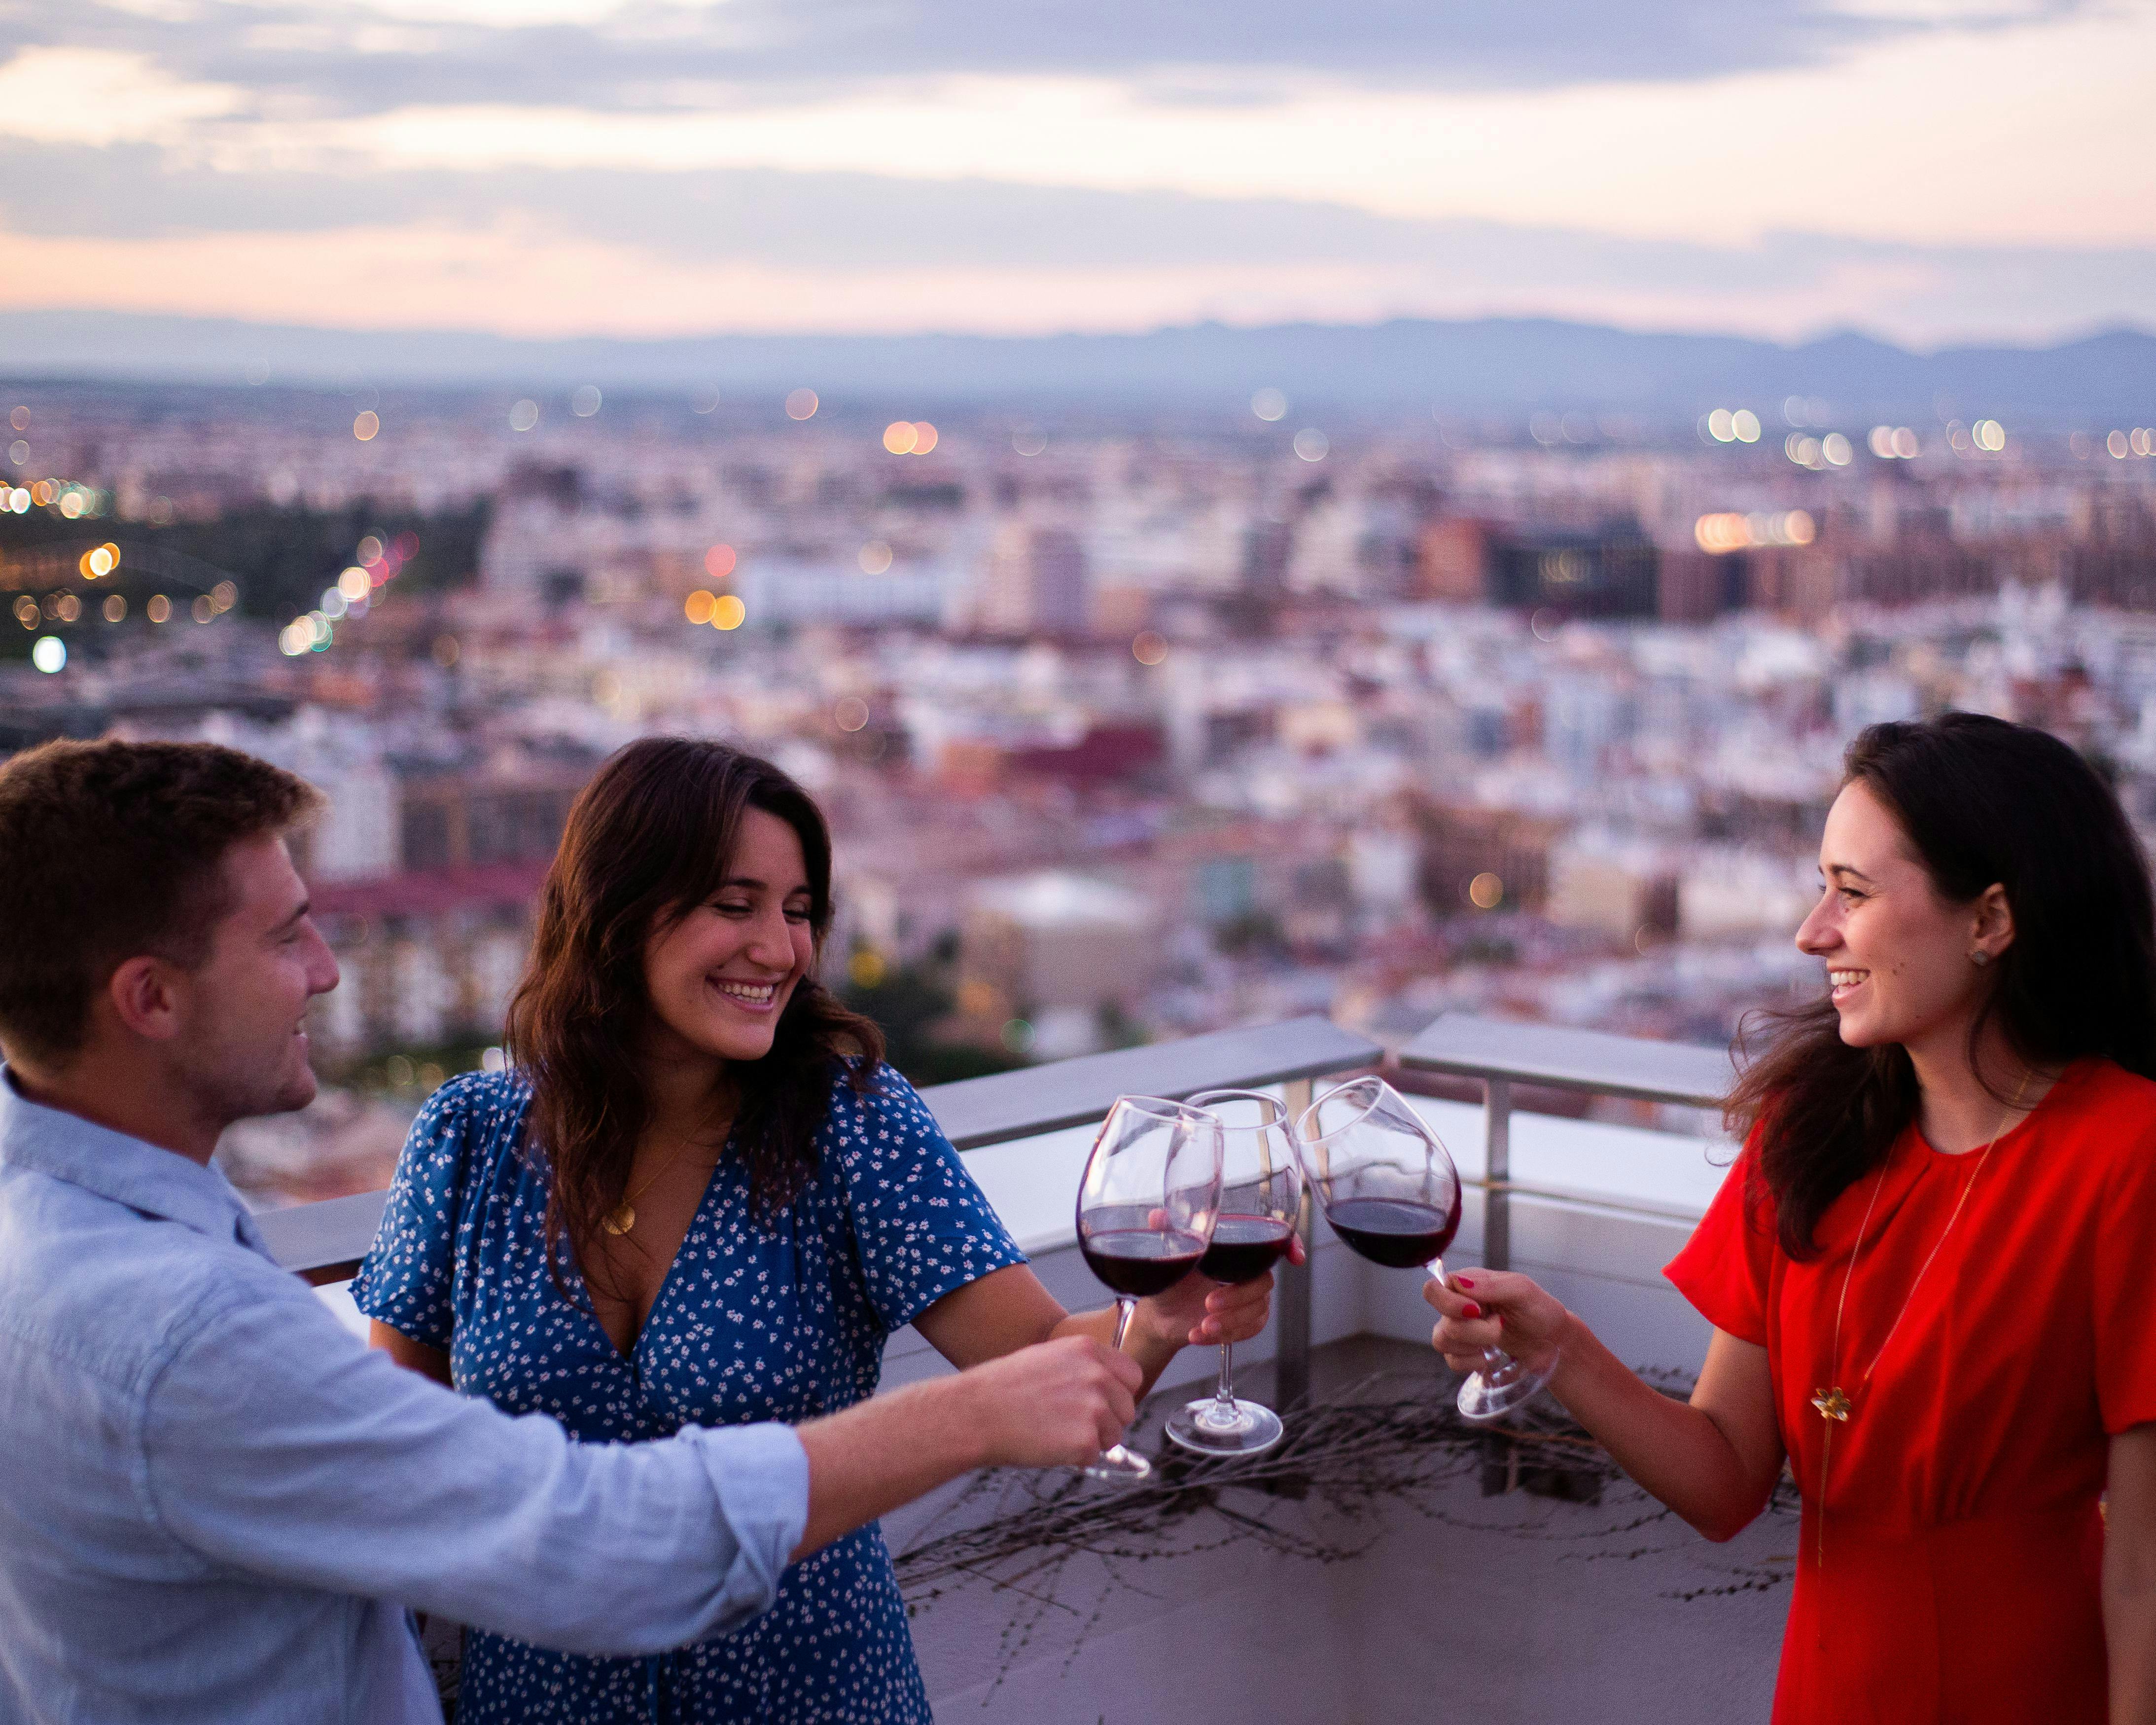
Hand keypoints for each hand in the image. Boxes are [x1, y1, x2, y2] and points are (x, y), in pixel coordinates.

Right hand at [956, 1336, 1142, 1469]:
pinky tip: (1049, 1444)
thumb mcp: (1049, 1357)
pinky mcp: (1085, 1440)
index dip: (1119, 1393)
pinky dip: (1075, 1458)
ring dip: (1092, 1440)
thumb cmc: (1004, 1387)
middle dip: (1107, 1421)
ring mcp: (1094, 1408)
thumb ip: (1083, 1368)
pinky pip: (1093, 1456)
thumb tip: (1106, 1387)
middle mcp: (1097, 1375)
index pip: (1132, 1375)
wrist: (977, 1412)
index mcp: (1088, 1350)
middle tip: (1072, 1423)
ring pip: (1114, 1436)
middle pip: (1127, 1409)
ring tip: (1056, 1432)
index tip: (1105, 1403)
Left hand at [1136, 1233, 1305, 1349]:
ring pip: (1259, 1310)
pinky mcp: (1244, 1321)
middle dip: (1238, 1297)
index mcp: (1233, 1249)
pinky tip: (1198, 1335)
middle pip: (1264, 1282)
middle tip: (1209, 1304)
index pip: (1271, 1242)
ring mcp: (1247, 1297)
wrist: (1159, 1315)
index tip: (1294, 1257)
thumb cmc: (1168, 1278)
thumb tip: (1158, 1216)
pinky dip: (1225, 1336)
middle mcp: (1246, 1270)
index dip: (1290, 1245)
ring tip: (1202, 1325)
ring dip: (1231, 1321)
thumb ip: (1166, 1233)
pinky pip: (1249, 1330)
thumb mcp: (1166, 1255)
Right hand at [1423, 1268, 1569, 1375]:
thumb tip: (1459, 1283)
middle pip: (1441, 1320)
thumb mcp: (1522, 1290)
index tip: (1477, 1311)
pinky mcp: (1464, 1353)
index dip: (1448, 1303)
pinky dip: (1471, 1362)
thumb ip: (1491, 1285)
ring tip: (1497, 1340)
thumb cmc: (1539, 1311)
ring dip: (1473, 1345)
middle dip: (1473, 1330)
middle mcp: (1458, 1305)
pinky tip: (1489, 1356)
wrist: (1552, 1343)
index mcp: (1467, 1284)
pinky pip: (1452, 1361)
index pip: (1433, 1290)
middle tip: (1499, 1326)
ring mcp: (1459, 1330)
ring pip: (1442, 1341)